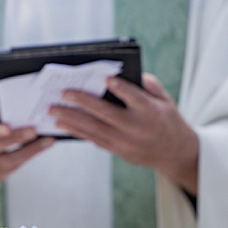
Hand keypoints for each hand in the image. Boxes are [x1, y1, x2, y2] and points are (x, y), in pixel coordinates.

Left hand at [50, 73, 198, 195]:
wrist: (174, 153)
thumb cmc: (167, 119)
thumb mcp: (165, 100)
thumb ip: (148, 85)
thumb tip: (127, 73)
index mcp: (150, 112)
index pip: (135, 99)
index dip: (122, 89)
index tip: (107, 79)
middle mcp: (136, 128)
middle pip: (105, 114)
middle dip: (82, 102)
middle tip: (63, 93)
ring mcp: (125, 142)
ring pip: (94, 129)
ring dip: (71, 119)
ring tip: (53, 110)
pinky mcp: (118, 151)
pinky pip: (94, 140)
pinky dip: (77, 132)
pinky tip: (63, 125)